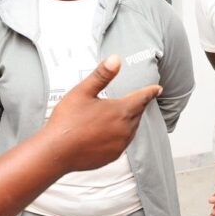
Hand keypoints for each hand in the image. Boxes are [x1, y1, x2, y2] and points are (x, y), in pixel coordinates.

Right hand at [45, 55, 160, 172]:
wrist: (56, 152)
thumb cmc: (67, 121)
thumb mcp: (83, 92)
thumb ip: (102, 75)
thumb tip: (116, 59)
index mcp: (121, 110)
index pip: (142, 98)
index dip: (150, 92)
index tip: (158, 89)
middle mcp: (125, 129)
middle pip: (136, 114)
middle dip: (136, 106)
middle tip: (134, 100)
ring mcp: (120, 144)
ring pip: (131, 129)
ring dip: (128, 121)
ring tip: (118, 116)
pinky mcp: (113, 156)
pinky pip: (122, 143)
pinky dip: (119, 136)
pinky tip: (106, 133)